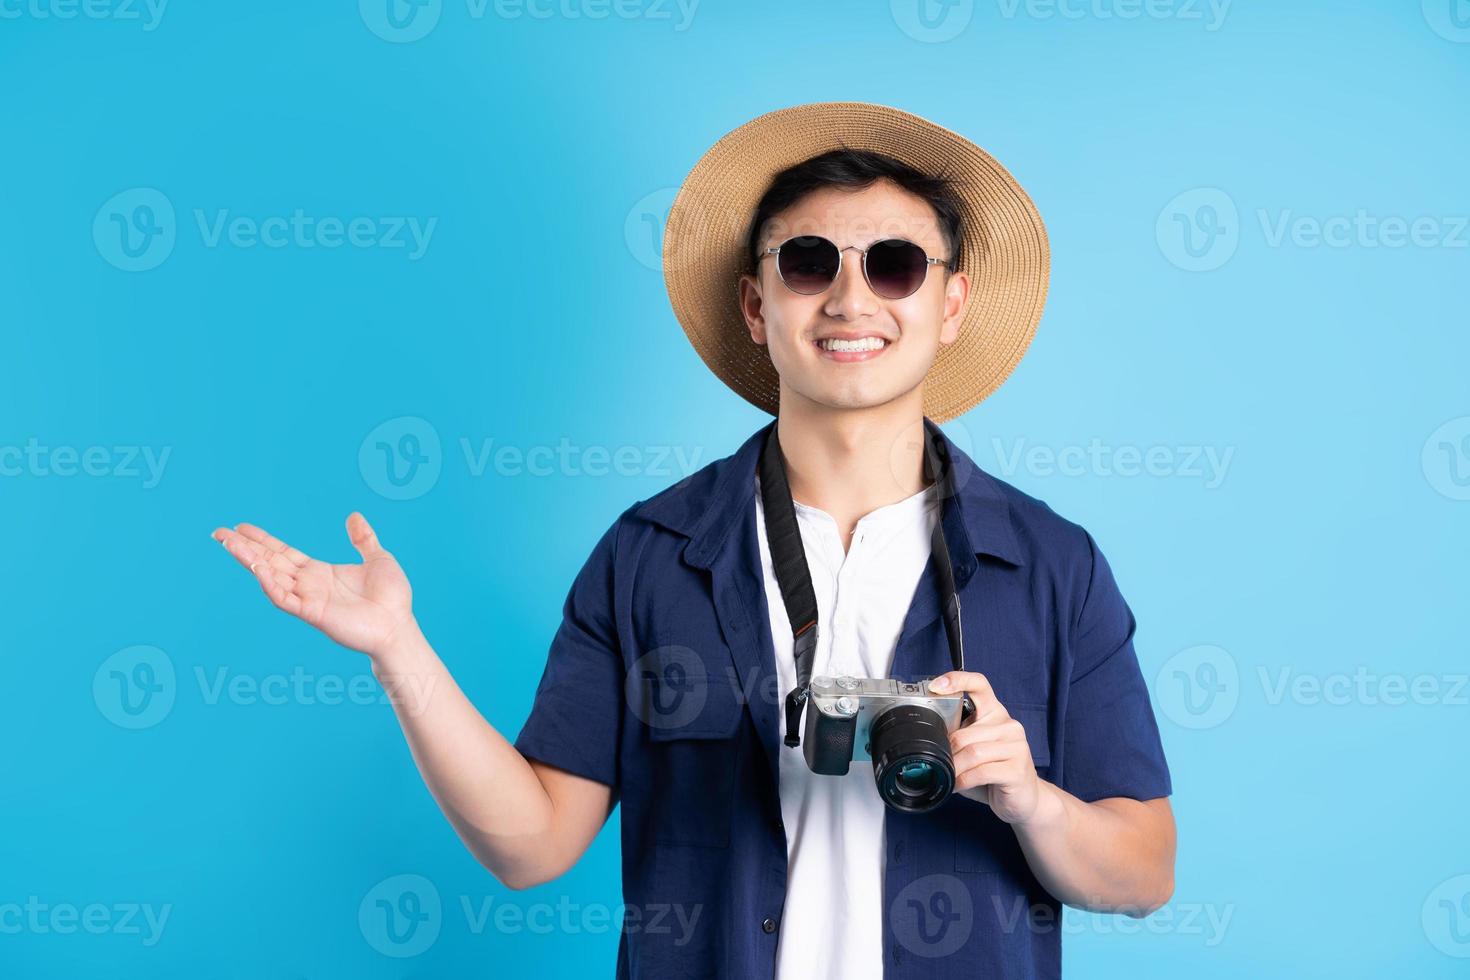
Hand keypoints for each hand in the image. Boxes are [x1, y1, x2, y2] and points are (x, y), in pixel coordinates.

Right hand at [212, 512, 415, 659]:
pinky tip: (258, 569)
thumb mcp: (378, 558)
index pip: (283, 552)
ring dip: (249, 561)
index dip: (263, 540)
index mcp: (319, 572)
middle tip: (219, 533)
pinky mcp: (313, 613)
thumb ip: (363, 539)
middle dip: (244, 548)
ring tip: (229, 544)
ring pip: (271, 577)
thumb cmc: (391, 598)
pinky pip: (285, 599)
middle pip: (269, 562)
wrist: (399, 626)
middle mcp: (309, 585)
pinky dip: (270, 584)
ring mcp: (308, 599)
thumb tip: (354, 516)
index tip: (242, 527)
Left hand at [931, 670, 1041, 825]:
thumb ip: (959, 738)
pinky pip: (981, 772)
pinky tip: (958, 785)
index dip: (957, 680)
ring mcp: (1016, 746)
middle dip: (947, 753)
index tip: (935, 685)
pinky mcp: (1017, 769)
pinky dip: (964, 780)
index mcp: (995, 713)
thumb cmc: (995, 773)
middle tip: (939, 765)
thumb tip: (929, 737)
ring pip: (972, 752)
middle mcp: (1009, 725)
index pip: (979, 685)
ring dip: (954, 768)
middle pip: (964, 733)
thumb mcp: (975, 750)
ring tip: (948, 777)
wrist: (1025, 799)